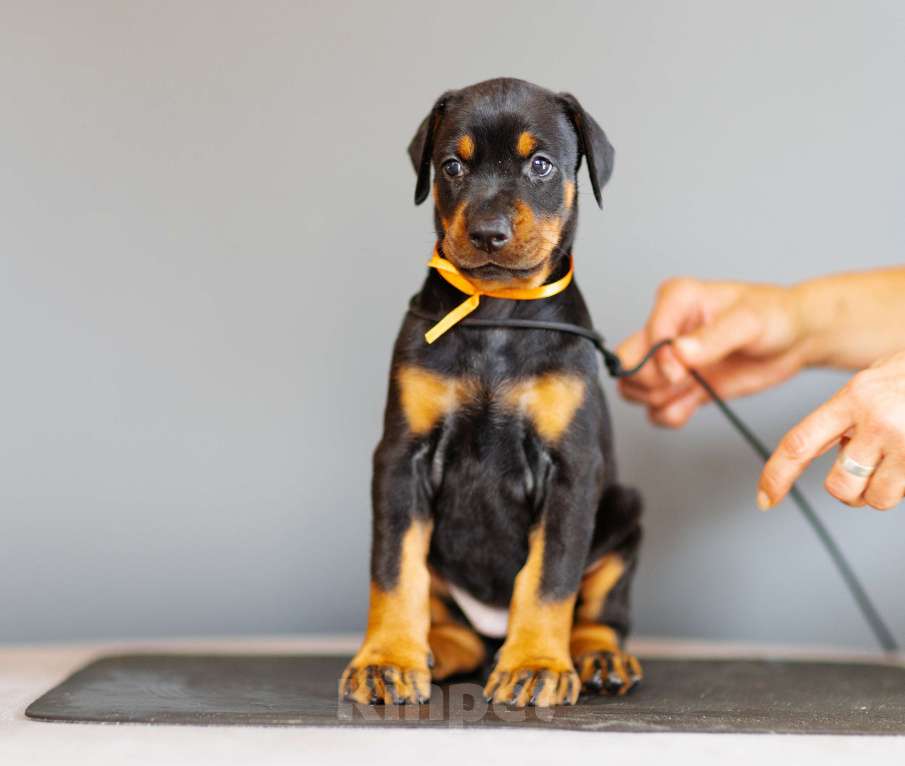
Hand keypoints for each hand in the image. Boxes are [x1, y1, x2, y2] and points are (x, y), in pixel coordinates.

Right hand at [617, 277, 806, 426]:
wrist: (794, 339)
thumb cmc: (775, 316)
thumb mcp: (750, 321)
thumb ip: (713, 338)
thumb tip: (678, 353)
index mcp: (675, 300)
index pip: (645, 336)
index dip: (661, 360)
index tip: (685, 370)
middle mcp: (663, 327)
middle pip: (625, 364)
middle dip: (652, 382)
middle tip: (684, 380)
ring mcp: (667, 359)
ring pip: (632, 389)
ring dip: (659, 400)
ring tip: (693, 390)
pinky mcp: (677, 385)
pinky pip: (652, 410)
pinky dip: (669, 414)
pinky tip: (693, 402)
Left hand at [759, 350, 904, 510]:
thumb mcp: (875, 381)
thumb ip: (849, 414)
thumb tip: (838, 451)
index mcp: (855, 396)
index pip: (800, 443)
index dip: (777, 475)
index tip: (765, 498)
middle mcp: (879, 421)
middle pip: (841, 486)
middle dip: (850, 488)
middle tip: (868, 468)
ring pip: (879, 499)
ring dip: (885, 489)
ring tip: (901, 458)